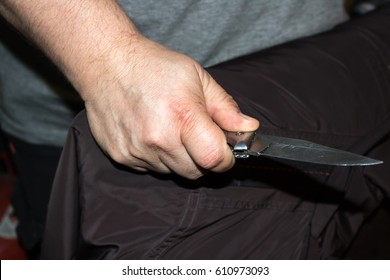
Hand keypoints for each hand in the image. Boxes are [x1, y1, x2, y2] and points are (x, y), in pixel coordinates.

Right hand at [83, 35, 258, 178]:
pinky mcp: (121, 156)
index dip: (226, 159)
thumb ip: (225, 108)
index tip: (225, 151)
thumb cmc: (154, 66)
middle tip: (197, 136)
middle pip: (195, 172)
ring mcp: (137, 150)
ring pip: (172, 172)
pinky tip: (150, 133)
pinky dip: (157, 157)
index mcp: (183, 116)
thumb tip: (249, 128)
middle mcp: (159, 139)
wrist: (107, 63)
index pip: (215, 159)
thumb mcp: (197, 77)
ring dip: (179, 158)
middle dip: (203, 159)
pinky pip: (150, 168)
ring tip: (170, 129)